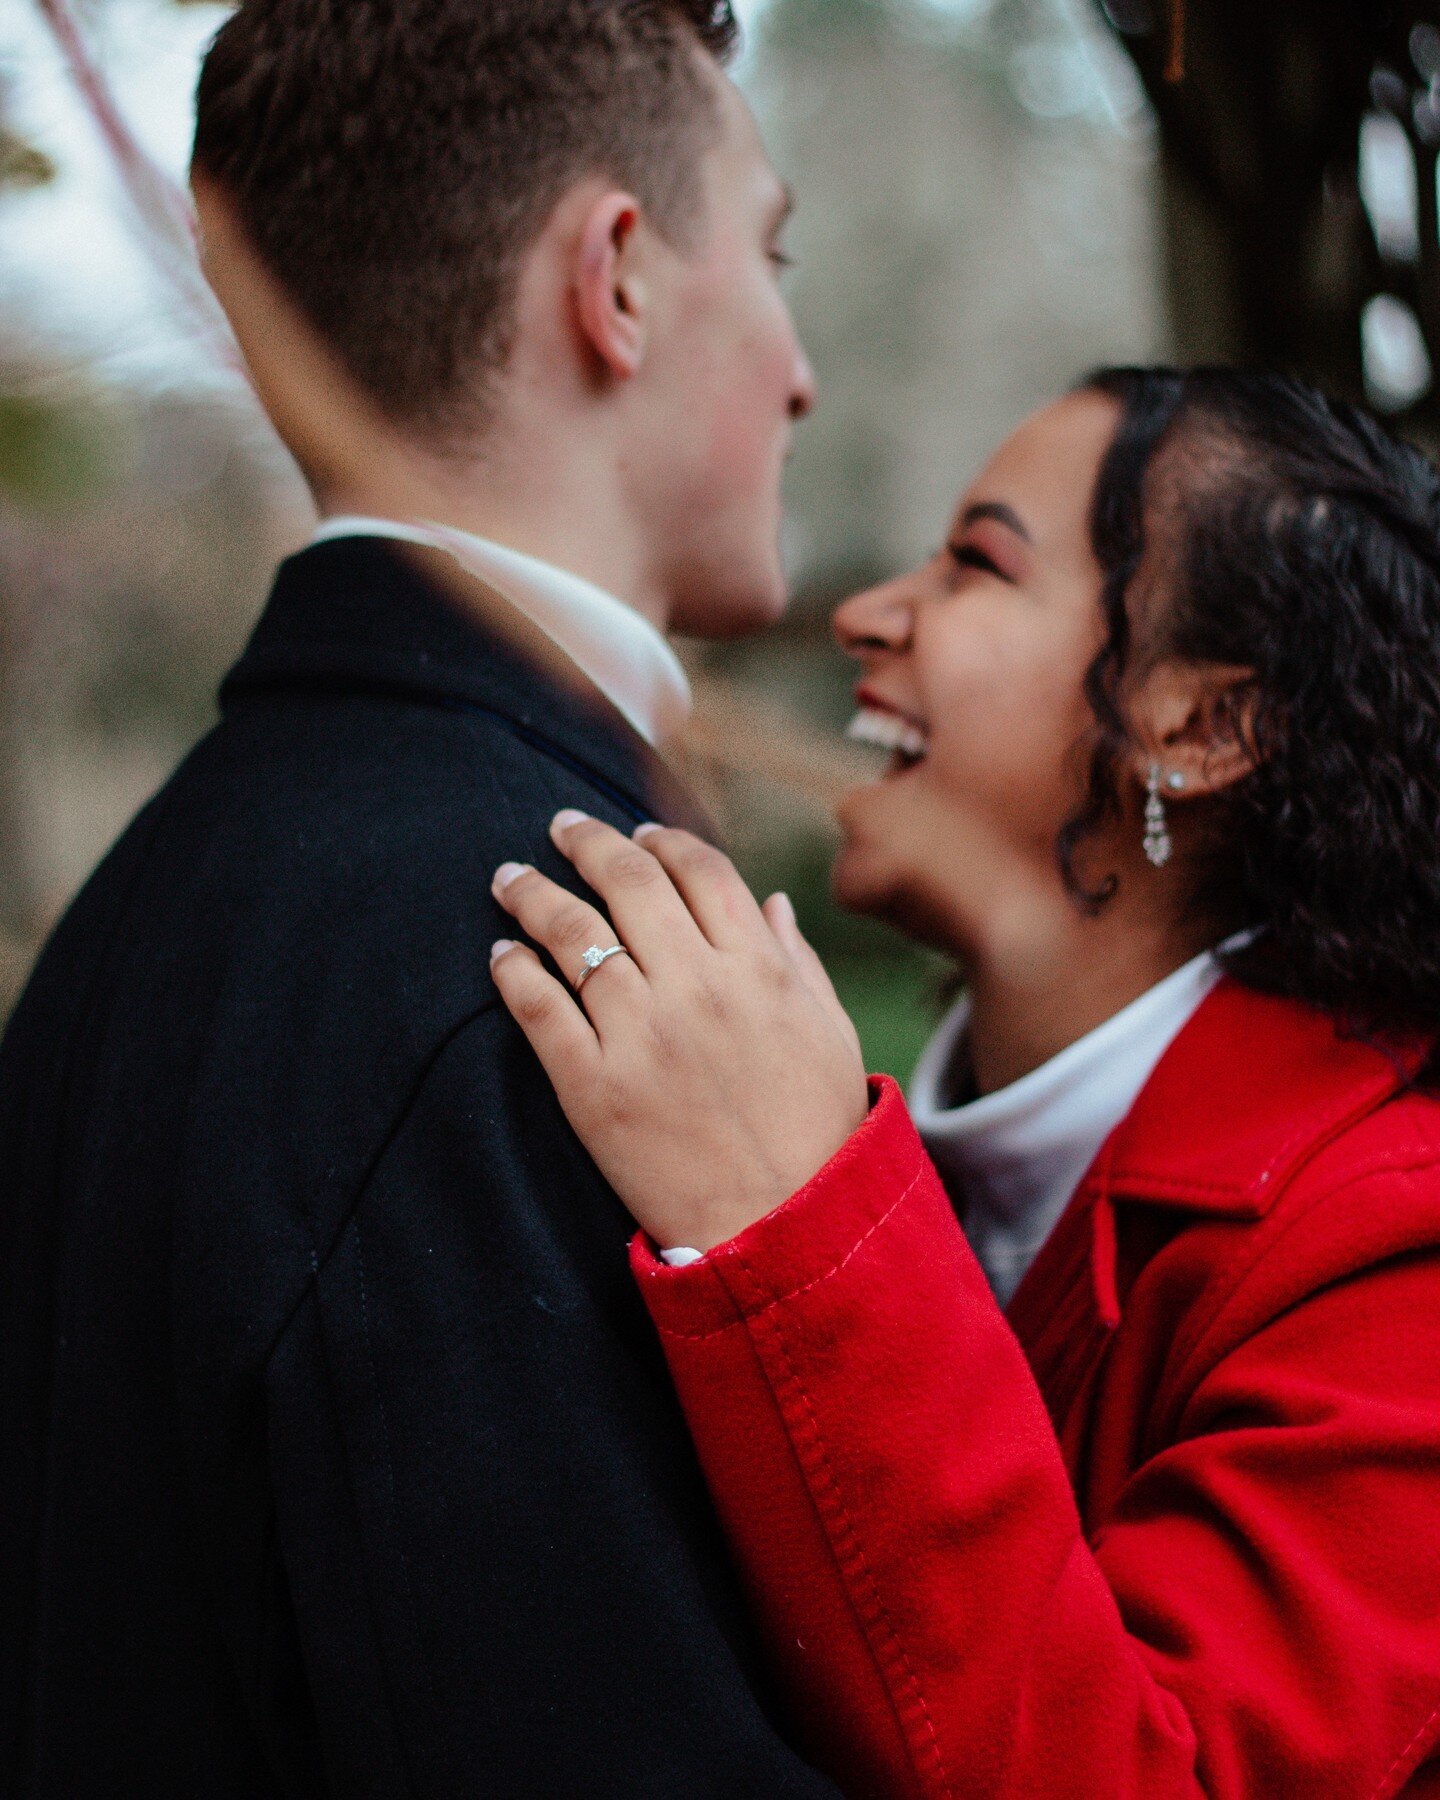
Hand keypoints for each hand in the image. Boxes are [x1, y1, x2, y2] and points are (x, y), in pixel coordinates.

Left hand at [489, 812, 868, 1253]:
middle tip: (559, 827)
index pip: (698, 870)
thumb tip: (770, 901)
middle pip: (628, 883)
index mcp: (758, 968)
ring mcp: (641, 1035)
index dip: (660, 840)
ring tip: (507, 876)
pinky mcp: (593, 1087)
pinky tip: (501, 954)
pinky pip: (539, 1009)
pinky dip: (513, 971)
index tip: (636, 832)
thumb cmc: (816, 1133)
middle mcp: (697, 987)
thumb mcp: (829, 1034)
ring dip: (532, 894)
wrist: (783, 1229)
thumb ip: (798, 960)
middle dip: (586, 842)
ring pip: (572, 935)